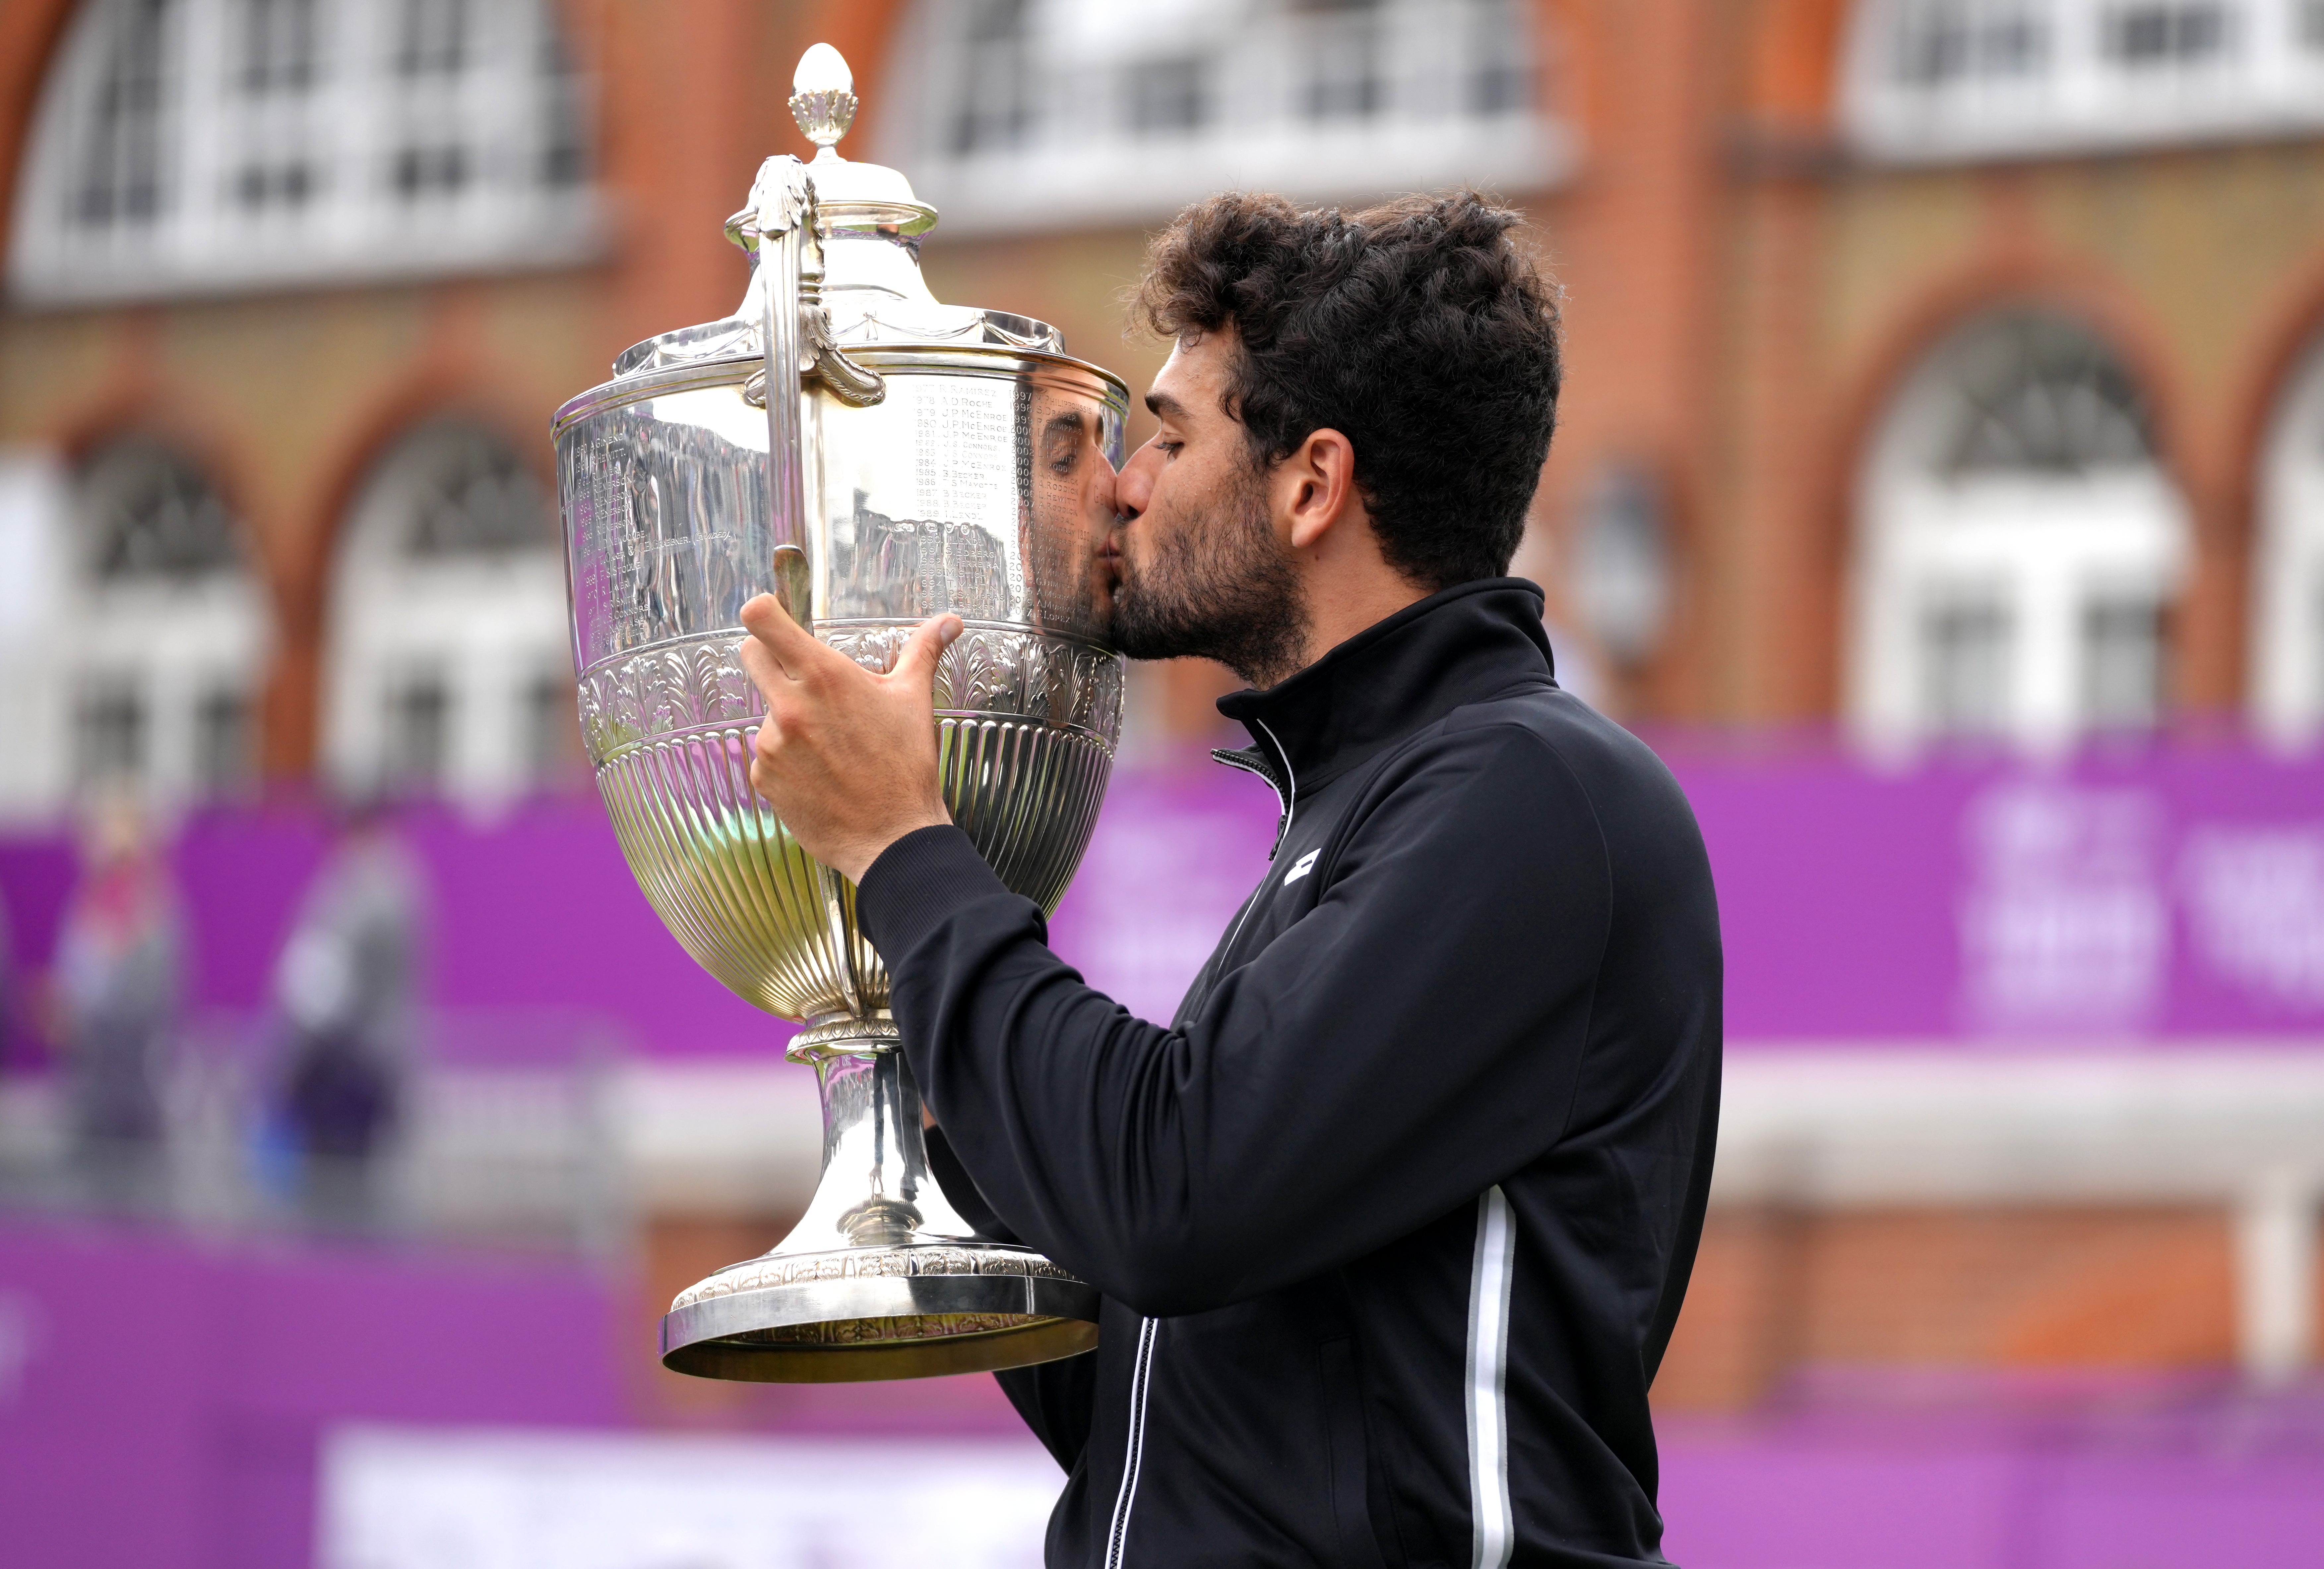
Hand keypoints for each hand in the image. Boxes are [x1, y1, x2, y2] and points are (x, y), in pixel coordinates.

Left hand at [736, 594, 961, 882]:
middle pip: (751, 654)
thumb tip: (949, 620)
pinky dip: (787, 758)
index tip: (771, 615)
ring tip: (830, 747)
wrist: (893, 838)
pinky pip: (767, 753)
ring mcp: (771, 742)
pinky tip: (820, 774)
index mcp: (824, 676)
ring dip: (789, 719)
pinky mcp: (763, 776)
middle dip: (771, 657)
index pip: (763, 620)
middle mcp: (789, 705)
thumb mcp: (914, 700)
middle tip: (803, 678)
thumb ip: (924, 651)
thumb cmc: (906, 766)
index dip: (763, 610)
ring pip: (766, 709)